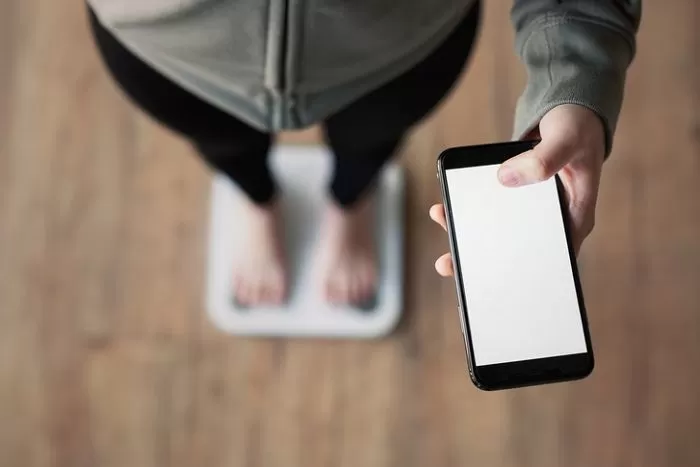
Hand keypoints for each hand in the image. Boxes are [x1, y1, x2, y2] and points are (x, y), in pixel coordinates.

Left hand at [429, 104, 605, 276]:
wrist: (570, 111)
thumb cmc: (578, 127)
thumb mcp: (566, 140)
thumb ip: (543, 160)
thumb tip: (506, 178)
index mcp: (573, 219)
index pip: (550, 259)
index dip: (522, 275)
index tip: (493, 282)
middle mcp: (552, 220)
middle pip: (517, 252)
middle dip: (481, 260)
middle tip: (448, 264)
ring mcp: (532, 211)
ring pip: (499, 232)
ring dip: (469, 232)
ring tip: (441, 223)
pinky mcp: (516, 198)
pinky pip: (491, 212)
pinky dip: (470, 211)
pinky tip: (447, 207)